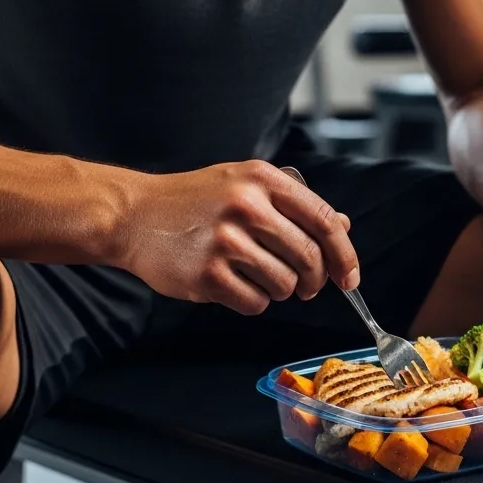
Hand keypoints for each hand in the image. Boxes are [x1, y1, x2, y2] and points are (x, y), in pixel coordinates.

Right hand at [119, 161, 358, 314]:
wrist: (133, 215)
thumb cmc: (195, 201)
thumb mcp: (245, 186)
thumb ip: (294, 205)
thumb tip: (343, 227)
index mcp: (262, 179)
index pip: (324, 220)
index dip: (345, 254)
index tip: (350, 277)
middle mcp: (247, 206)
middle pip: (309, 257)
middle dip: (314, 280)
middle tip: (306, 287)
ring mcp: (225, 241)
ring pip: (285, 284)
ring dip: (279, 290)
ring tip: (257, 276)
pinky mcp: (207, 275)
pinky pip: (255, 303)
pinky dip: (252, 301)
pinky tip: (233, 284)